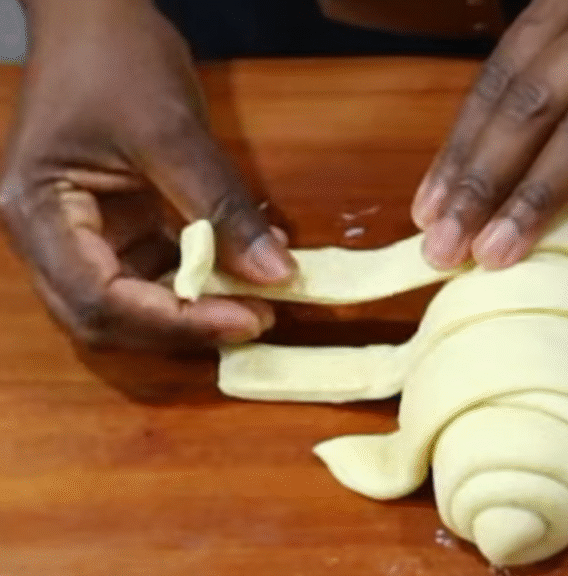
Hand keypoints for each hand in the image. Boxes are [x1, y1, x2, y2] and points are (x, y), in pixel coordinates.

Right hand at [0, 0, 294, 349]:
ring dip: (189, 310)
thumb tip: (279, 275)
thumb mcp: (173, 132)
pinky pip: (149, 270)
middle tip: (255, 318)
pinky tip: (239, 273)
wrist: (95, 14)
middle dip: (181, 326)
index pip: (100, 296)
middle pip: (106, 315)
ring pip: (129, 302)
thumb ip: (222, 207)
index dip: (175, 320)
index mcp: (41, 213)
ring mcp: (78, 232)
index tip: (248, 318)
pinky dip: (193, 281)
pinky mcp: (111, 224)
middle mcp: (48, 236)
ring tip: (253, 303)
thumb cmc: (118, 60)